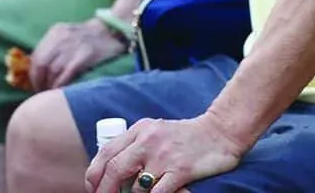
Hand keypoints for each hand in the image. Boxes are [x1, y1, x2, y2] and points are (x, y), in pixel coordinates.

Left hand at [28, 18, 127, 90]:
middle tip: (41, 92)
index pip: (36, 55)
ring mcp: (74, 45)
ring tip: (51, 93)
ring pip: (52, 70)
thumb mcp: (68, 36)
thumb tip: (37, 71)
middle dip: (38, 81)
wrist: (114, 31)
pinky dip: (60, 85)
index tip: (36, 84)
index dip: (33, 74)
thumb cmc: (89, 38)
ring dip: (49, 85)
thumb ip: (53, 48)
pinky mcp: (85, 55)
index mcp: (56, 31)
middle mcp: (62, 36)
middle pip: (41, 63)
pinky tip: (61, 91)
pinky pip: (66, 74)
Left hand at [87, 111, 248, 192]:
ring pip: (134, 188)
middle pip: (114, 170)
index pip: (106, 153)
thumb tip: (109, 171)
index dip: (94, 175)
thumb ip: (135, 145)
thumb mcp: (157, 132)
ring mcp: (165, 156)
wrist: (221, 133)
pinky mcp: (181, 170)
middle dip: (104, 191)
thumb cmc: (186, 137)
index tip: (94, 188)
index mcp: (141, 129)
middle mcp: (150, 140)